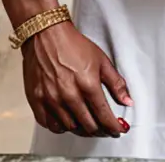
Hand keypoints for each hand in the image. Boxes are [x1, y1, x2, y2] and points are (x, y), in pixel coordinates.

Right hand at [23, 23, 132, 137]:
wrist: (46, 35)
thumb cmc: (72, 45)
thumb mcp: (102, 61)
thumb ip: (116, 83)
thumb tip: (127, 100)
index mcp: (88, 85)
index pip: (104, 116)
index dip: (114, 127)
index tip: (118, 130)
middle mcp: (69, 95)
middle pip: (88, 125)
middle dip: (101, 130)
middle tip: (105, 128)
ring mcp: (51, 99)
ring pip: (70, 127)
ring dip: (81, 130)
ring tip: (88, 125)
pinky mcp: (37, 100)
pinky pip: (49, 124)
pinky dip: (60, 127)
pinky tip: (67, 123)